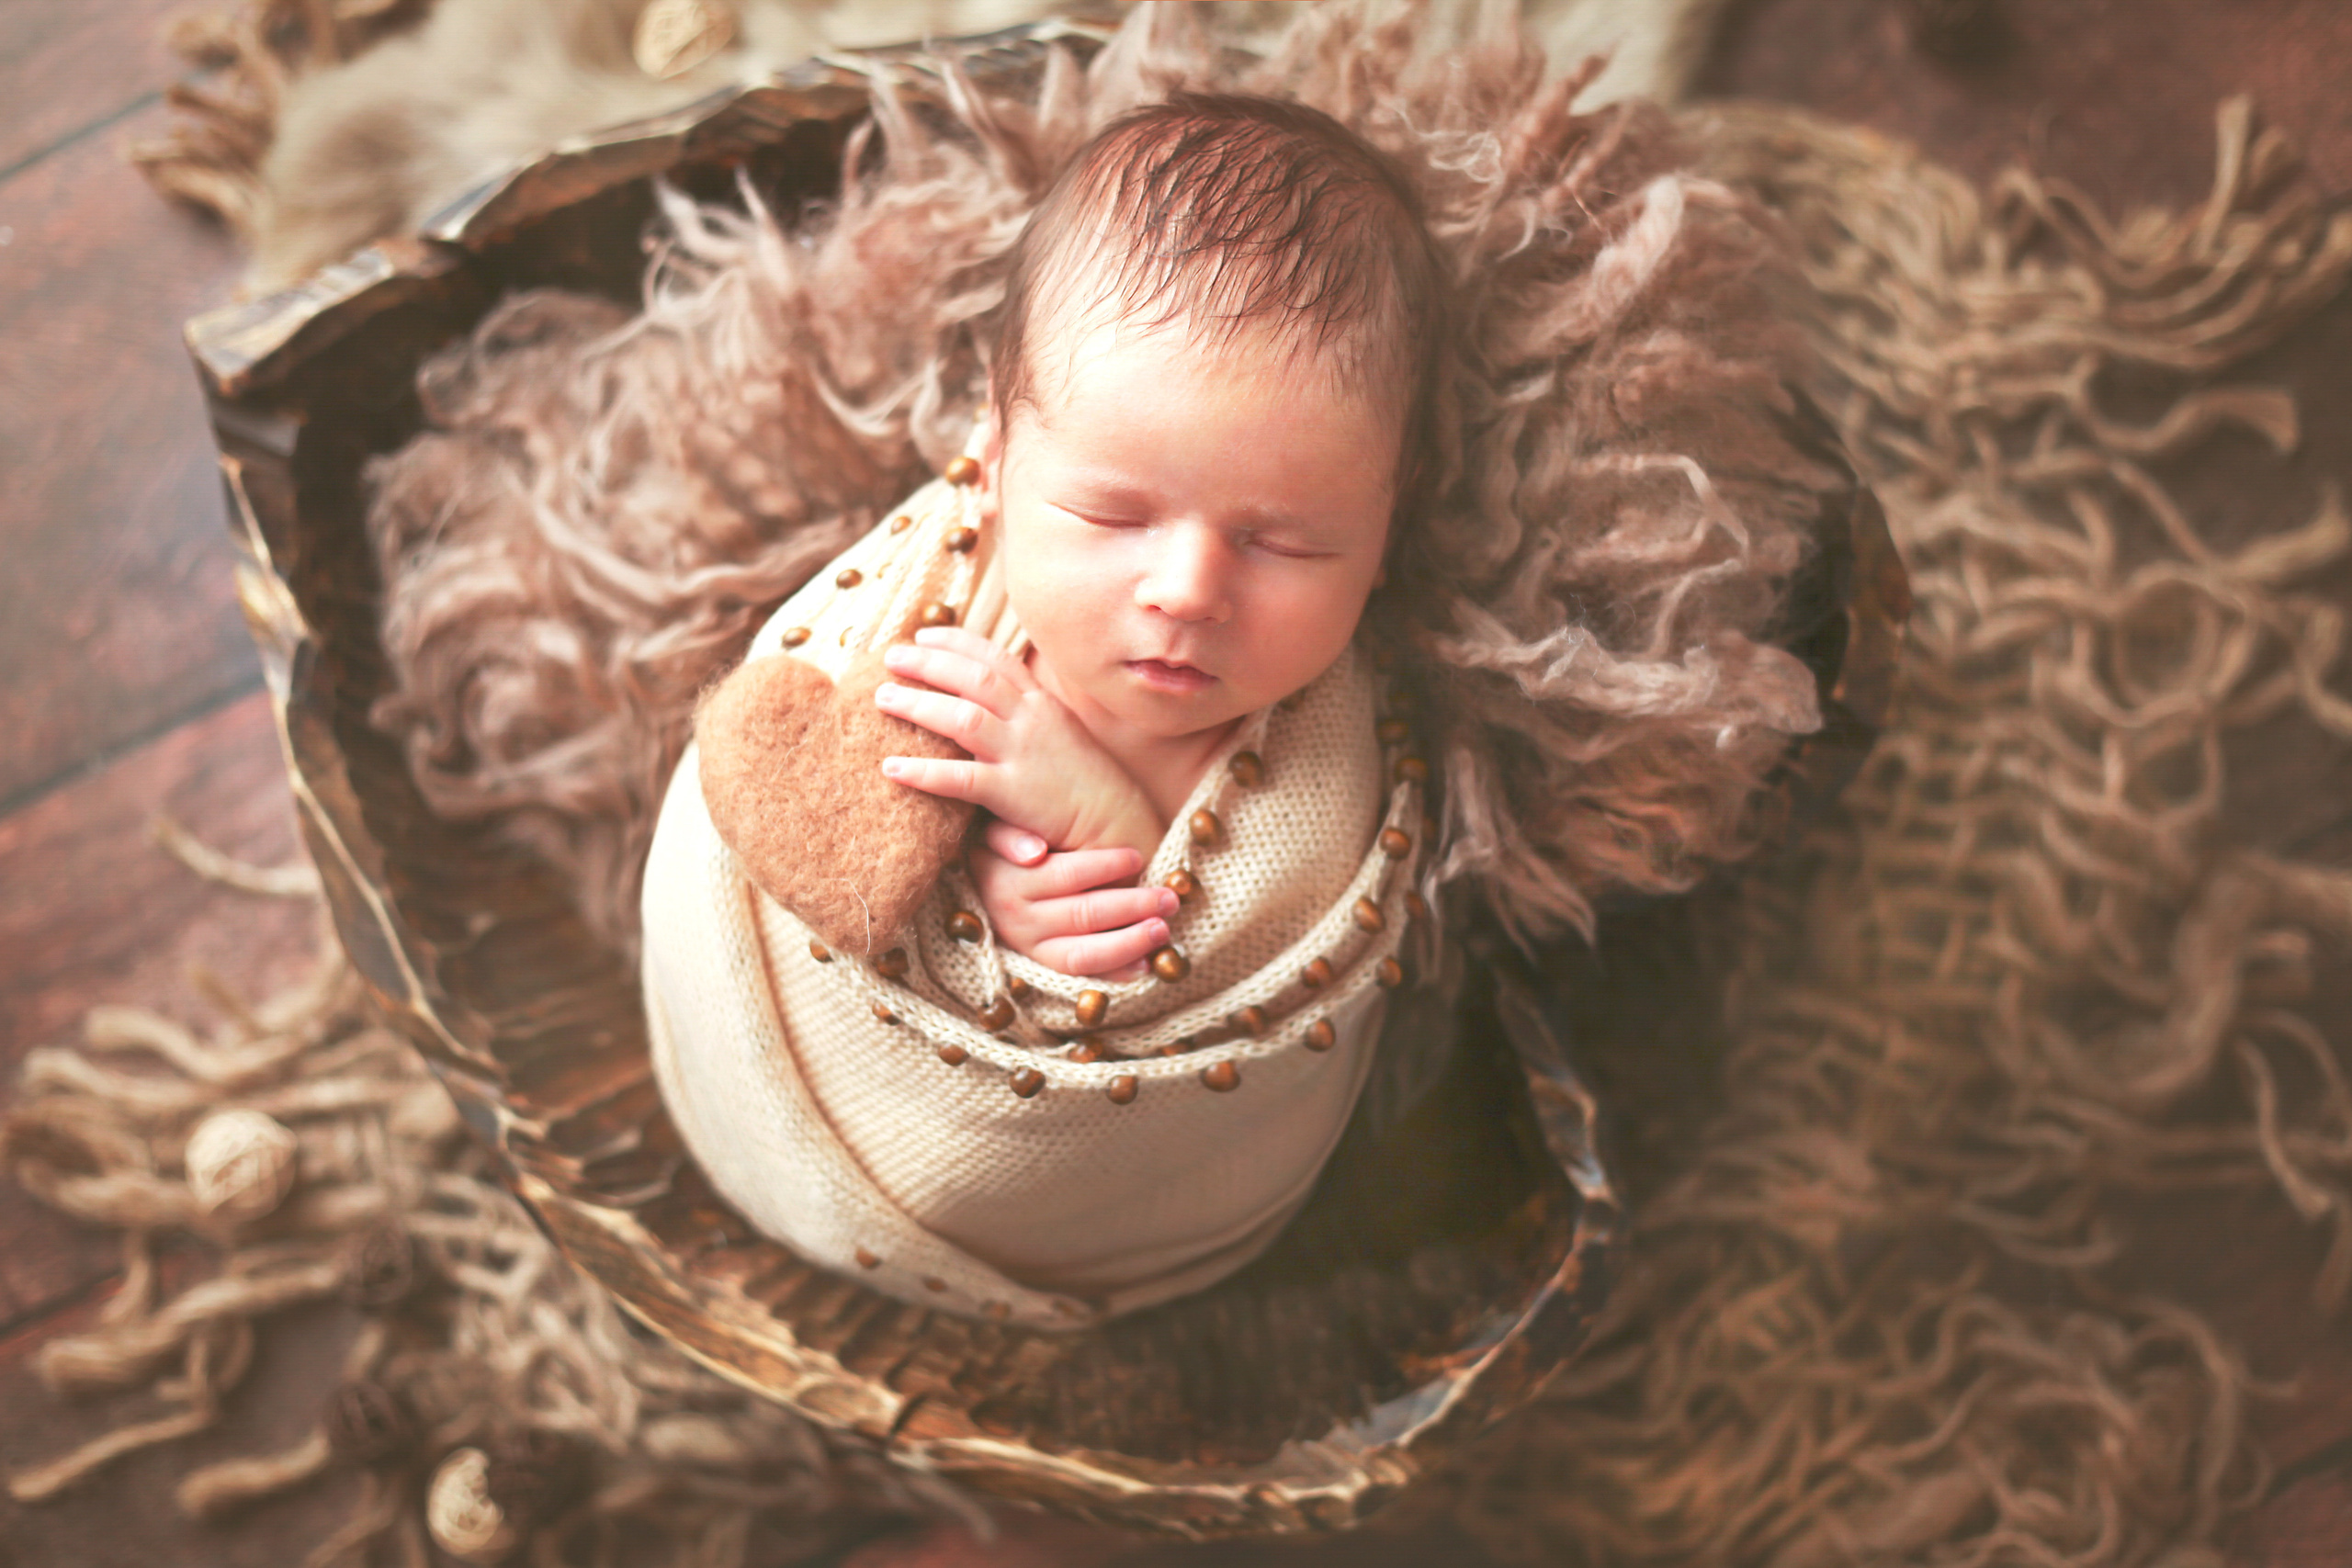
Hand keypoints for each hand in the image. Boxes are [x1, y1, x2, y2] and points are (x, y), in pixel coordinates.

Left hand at [875, 627, 1160, 859]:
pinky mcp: (1015, 793)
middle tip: (890, 657)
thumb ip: (1028, 713)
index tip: (923, 635)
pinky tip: (891, 767)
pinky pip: (961, 779)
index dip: (957, 642)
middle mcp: (1033, 719)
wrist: (1117, 823)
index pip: (996, 658)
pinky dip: (923, 771)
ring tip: (882, 697)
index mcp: (1042, 703)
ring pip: (962, 718)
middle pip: (974, 678)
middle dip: (929, 662)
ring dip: (918, 703)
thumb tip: (991, 699)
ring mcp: (1024, 753)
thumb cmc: (1084, 783)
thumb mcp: (1061, 733)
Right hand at [967, 820, 1177, 978]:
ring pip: (1083, 953)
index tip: (1138, 856)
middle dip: (1131, 905)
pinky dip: (1116, 973)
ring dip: (1128, 942)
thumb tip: (1035, 852)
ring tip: (1163, 930)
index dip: (1105, 867)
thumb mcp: (996, 834)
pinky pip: (1083, 976)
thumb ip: (1010, 835)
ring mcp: (1030, 947)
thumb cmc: (1003, 852)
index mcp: (1008, 881)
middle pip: (1083, 914)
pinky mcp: (1042, 966)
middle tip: (1168, 898)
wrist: (979, 888)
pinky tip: (1146, 964)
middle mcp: (1017, 918)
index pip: (1065, 876)